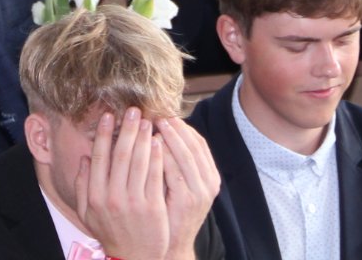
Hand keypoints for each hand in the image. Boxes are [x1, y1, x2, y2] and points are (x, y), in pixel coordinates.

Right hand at [77, 110, 169, 259]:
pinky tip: (159, 142)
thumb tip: (84, 158)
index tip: (109, 115)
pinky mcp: (152, 207)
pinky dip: (157, 156)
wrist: (134, 258)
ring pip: (139, 162)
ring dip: (143, 138)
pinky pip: (155, 175)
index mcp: (95, 196)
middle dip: (127, 129)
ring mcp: (133, 202)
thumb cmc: (112, 232)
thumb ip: (83, 186)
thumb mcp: (88, 213)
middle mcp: (112, 197)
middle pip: (120, 155)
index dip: (103, 134)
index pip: (99, 158)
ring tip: (148, 121)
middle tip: (133, 110)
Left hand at [155, 116, 219, 258]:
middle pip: (194, 145)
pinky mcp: (186, 200)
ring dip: (170, 137)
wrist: (171, 245)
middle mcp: (210, 183)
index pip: (199, 143)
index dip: (183, 127)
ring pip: (186, 155)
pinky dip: (163, 155)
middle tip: (158, 115)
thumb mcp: (180, 185)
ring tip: (153, 126)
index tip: (167, 115)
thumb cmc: (170, 211)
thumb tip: (163, 131)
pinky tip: (151, 146)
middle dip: (176, 128)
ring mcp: (200, 192)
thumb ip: (177, 162)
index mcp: (210, 176)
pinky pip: (174, 171)